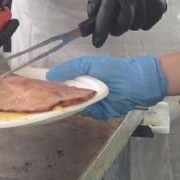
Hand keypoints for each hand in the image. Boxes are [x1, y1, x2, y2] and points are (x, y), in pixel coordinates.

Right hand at [48, 56, 166, 119]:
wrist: (139, 84)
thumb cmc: (114, 70)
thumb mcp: (90, 64)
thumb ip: (69, 68)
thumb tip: (48, 75)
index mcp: (79, 76)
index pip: (60, 82)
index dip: (51, 87)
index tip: (41, 91)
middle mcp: (84, 89)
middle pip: (66, 98)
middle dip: (61, 101)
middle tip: (55, 102)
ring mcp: (92, 101)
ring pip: (77, 108)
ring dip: (77, 107)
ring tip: (78, 103)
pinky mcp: (101, 112)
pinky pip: (91, 115)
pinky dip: (92, 112)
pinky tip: (94, 107)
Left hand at [85, 0, 169, 46]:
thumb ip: (96, 0)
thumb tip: (90, 18)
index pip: (107, 13)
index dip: (101, 29)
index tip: (96, 42)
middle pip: (123, 24)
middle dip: (116, 29)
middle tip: (114, 26)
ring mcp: (149, 0)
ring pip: (135, 26)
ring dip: (129, 24)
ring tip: (130, 11)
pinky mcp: (159, 6)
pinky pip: (147, 25)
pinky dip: (141, 23)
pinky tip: (140, 11)